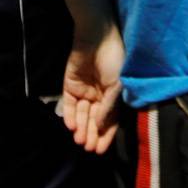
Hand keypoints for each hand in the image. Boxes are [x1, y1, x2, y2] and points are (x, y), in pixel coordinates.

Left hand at [61, 27, 125, 153]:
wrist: (97, 37)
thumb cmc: (114, 59)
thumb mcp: (118, 85)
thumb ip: (109, 106)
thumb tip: (101, 125)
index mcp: (114, 95)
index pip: (110, 120)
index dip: (106, 135)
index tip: (101, 150)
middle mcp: (99, 95)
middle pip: (94, 120)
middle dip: (92, 134)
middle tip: (89, 148)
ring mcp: (84, 91)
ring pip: (81, 115)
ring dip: (81, 128)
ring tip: (80, 141)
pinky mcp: (70, 85)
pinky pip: (68, 104)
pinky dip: (69, 116)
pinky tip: (72, 126)